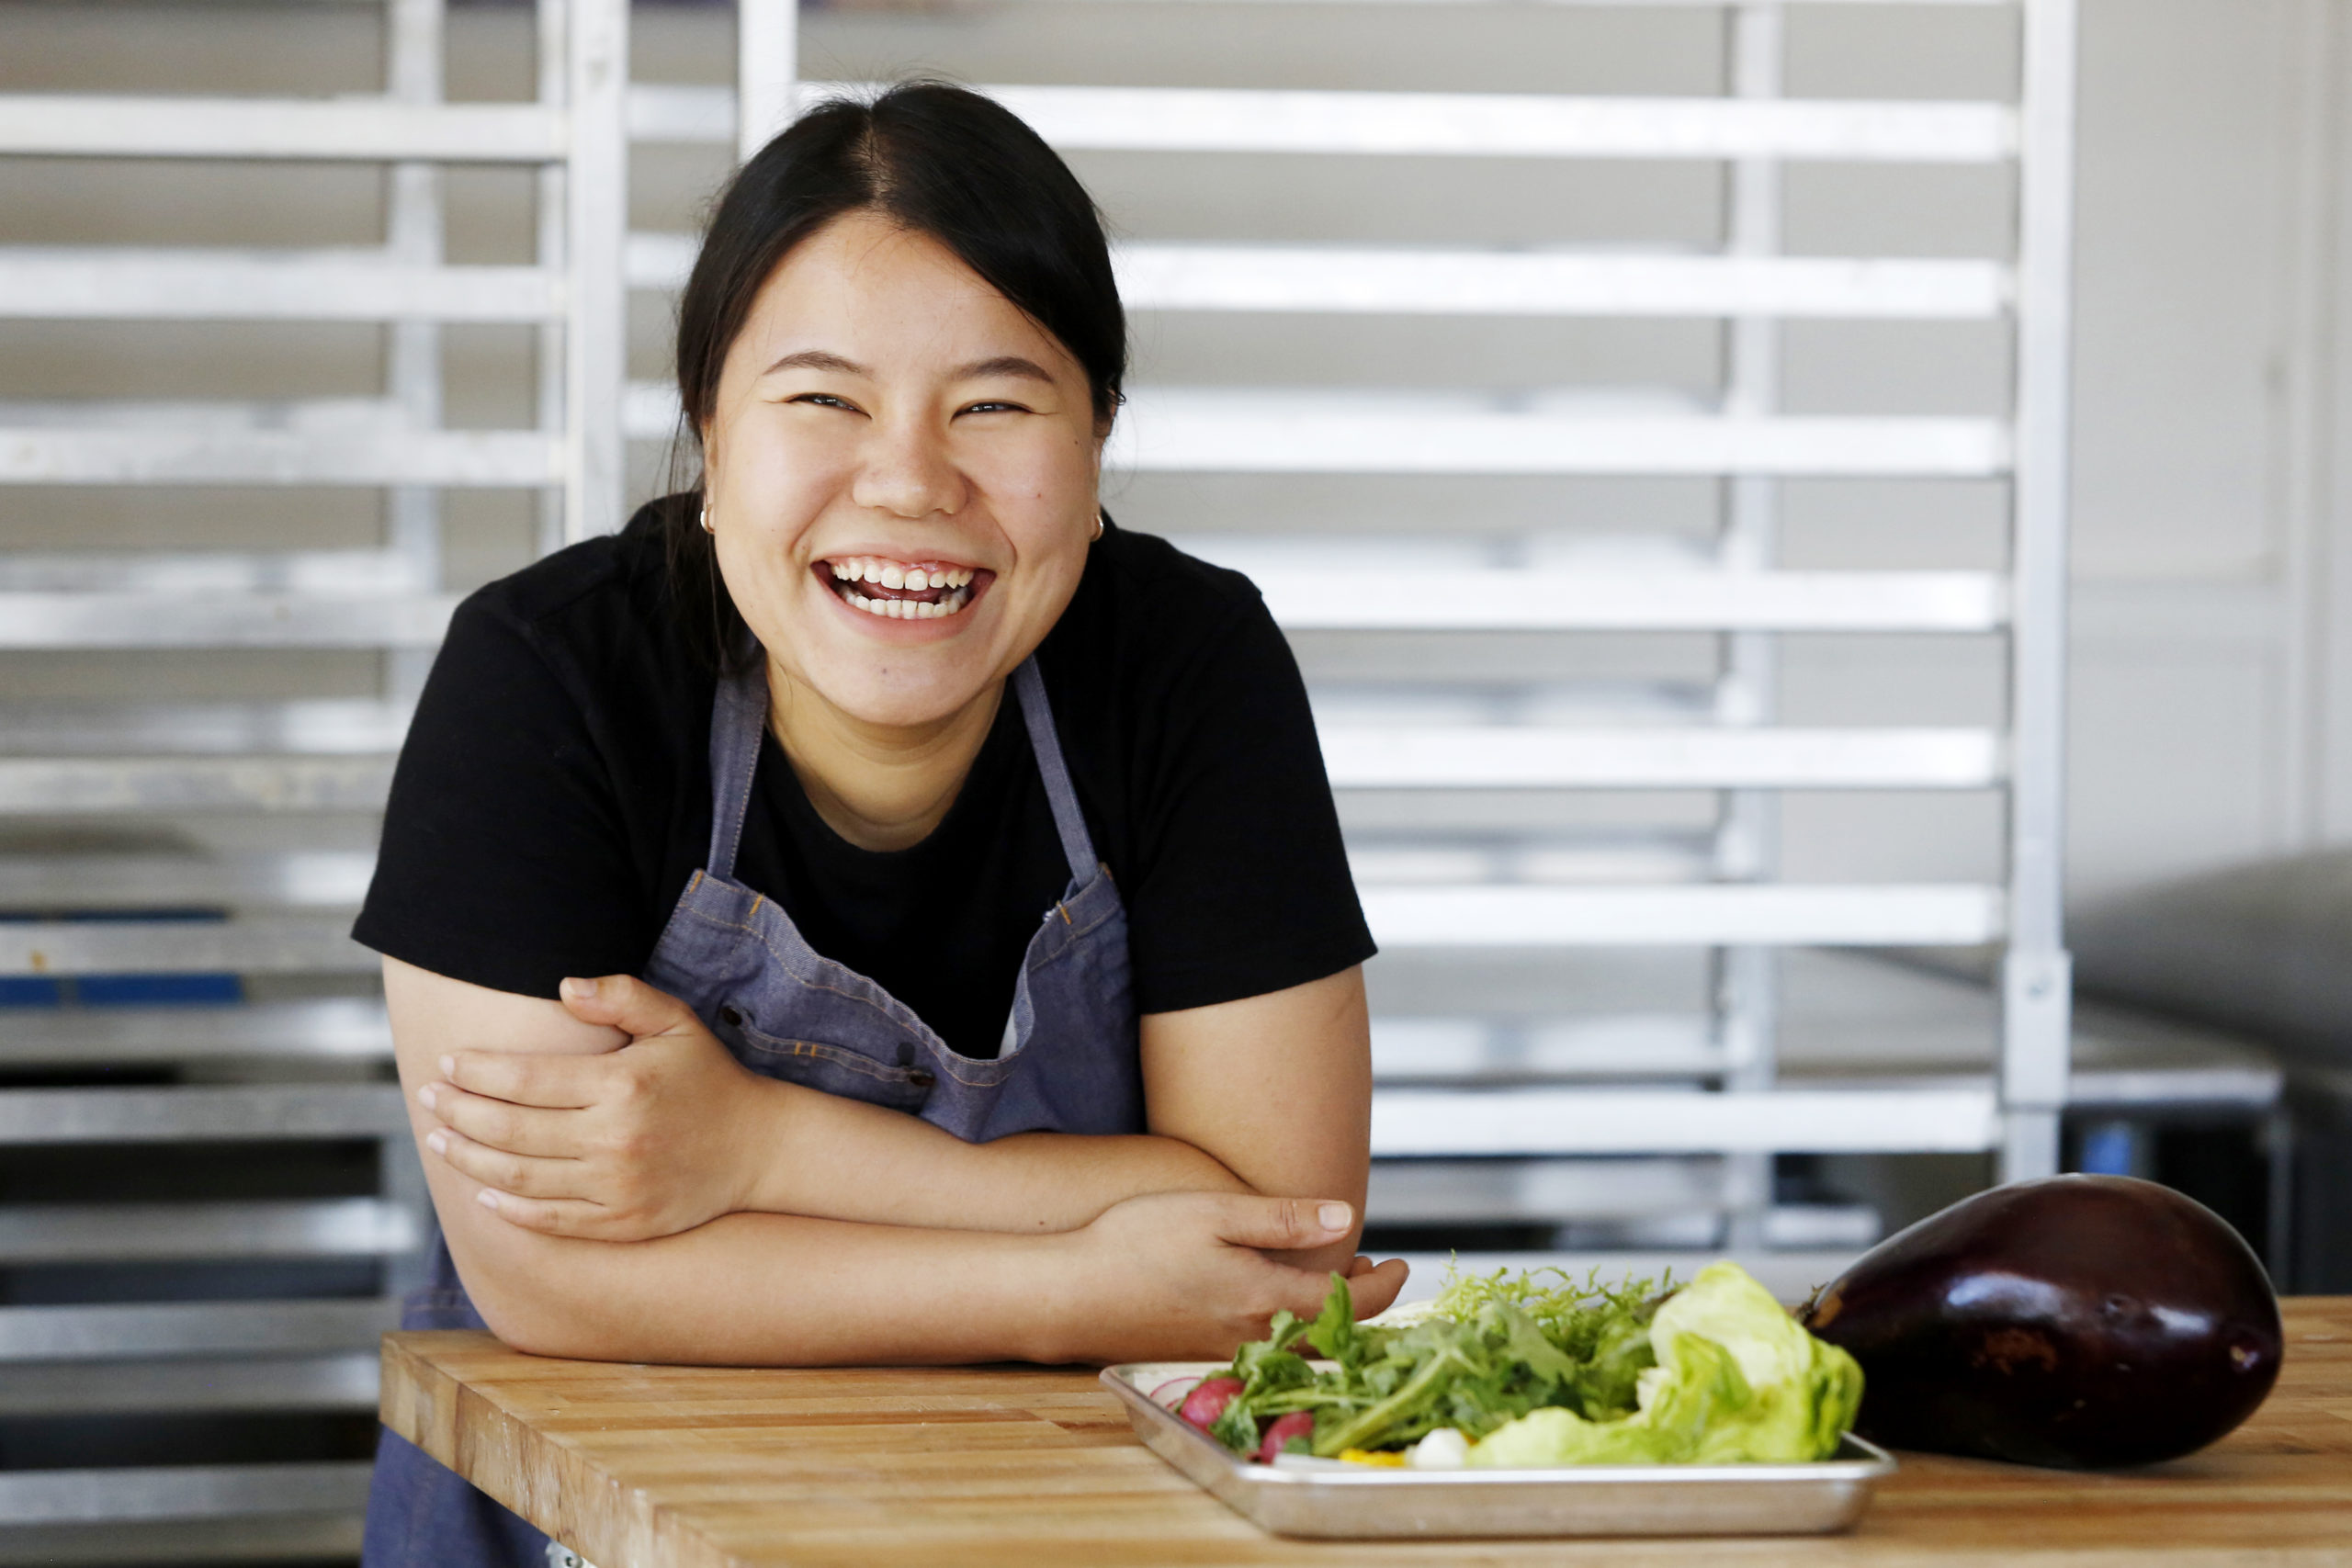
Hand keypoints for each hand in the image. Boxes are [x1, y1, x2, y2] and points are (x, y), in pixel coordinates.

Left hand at [415, 974, 783, 1240]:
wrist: (758, 1149)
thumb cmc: (707, 1077)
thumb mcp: (676, 1022)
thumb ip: (622, 996)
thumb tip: (562, 986)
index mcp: (623, 1084)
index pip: (526, 1078)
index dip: (476, 1071)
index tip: (447, 1062)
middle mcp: (616, 1139)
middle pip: (511, 1128)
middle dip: (457, 1112)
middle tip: (427, 1098)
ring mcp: (617, 1187)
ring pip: (520, 1176)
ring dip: (469, 1158)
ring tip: (439, 1141)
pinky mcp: (622, 1223)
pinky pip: (550, 1220)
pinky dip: (508, 1207)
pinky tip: (483, 1190)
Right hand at [1048, 1190, 1409, 1362]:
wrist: (1069, 1295)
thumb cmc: (1136, 1244)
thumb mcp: (1214, 1213)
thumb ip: (1283, 1219)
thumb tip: (1346, 1218)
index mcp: (1266, 1300)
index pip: (1352, 1306)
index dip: (1385, 1288)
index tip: (1401, 1266)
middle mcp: (1253, 1338)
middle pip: (1332, 1335)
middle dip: (1363, 1307)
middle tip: (1375, 1272)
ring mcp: (1225, 1354)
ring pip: (1299, 1347)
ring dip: (1328, 1320)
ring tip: (1334, 1285)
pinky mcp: (1198, 1357)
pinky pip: (1267, 1351)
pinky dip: (1291, 1330)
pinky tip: (1275, 1303)